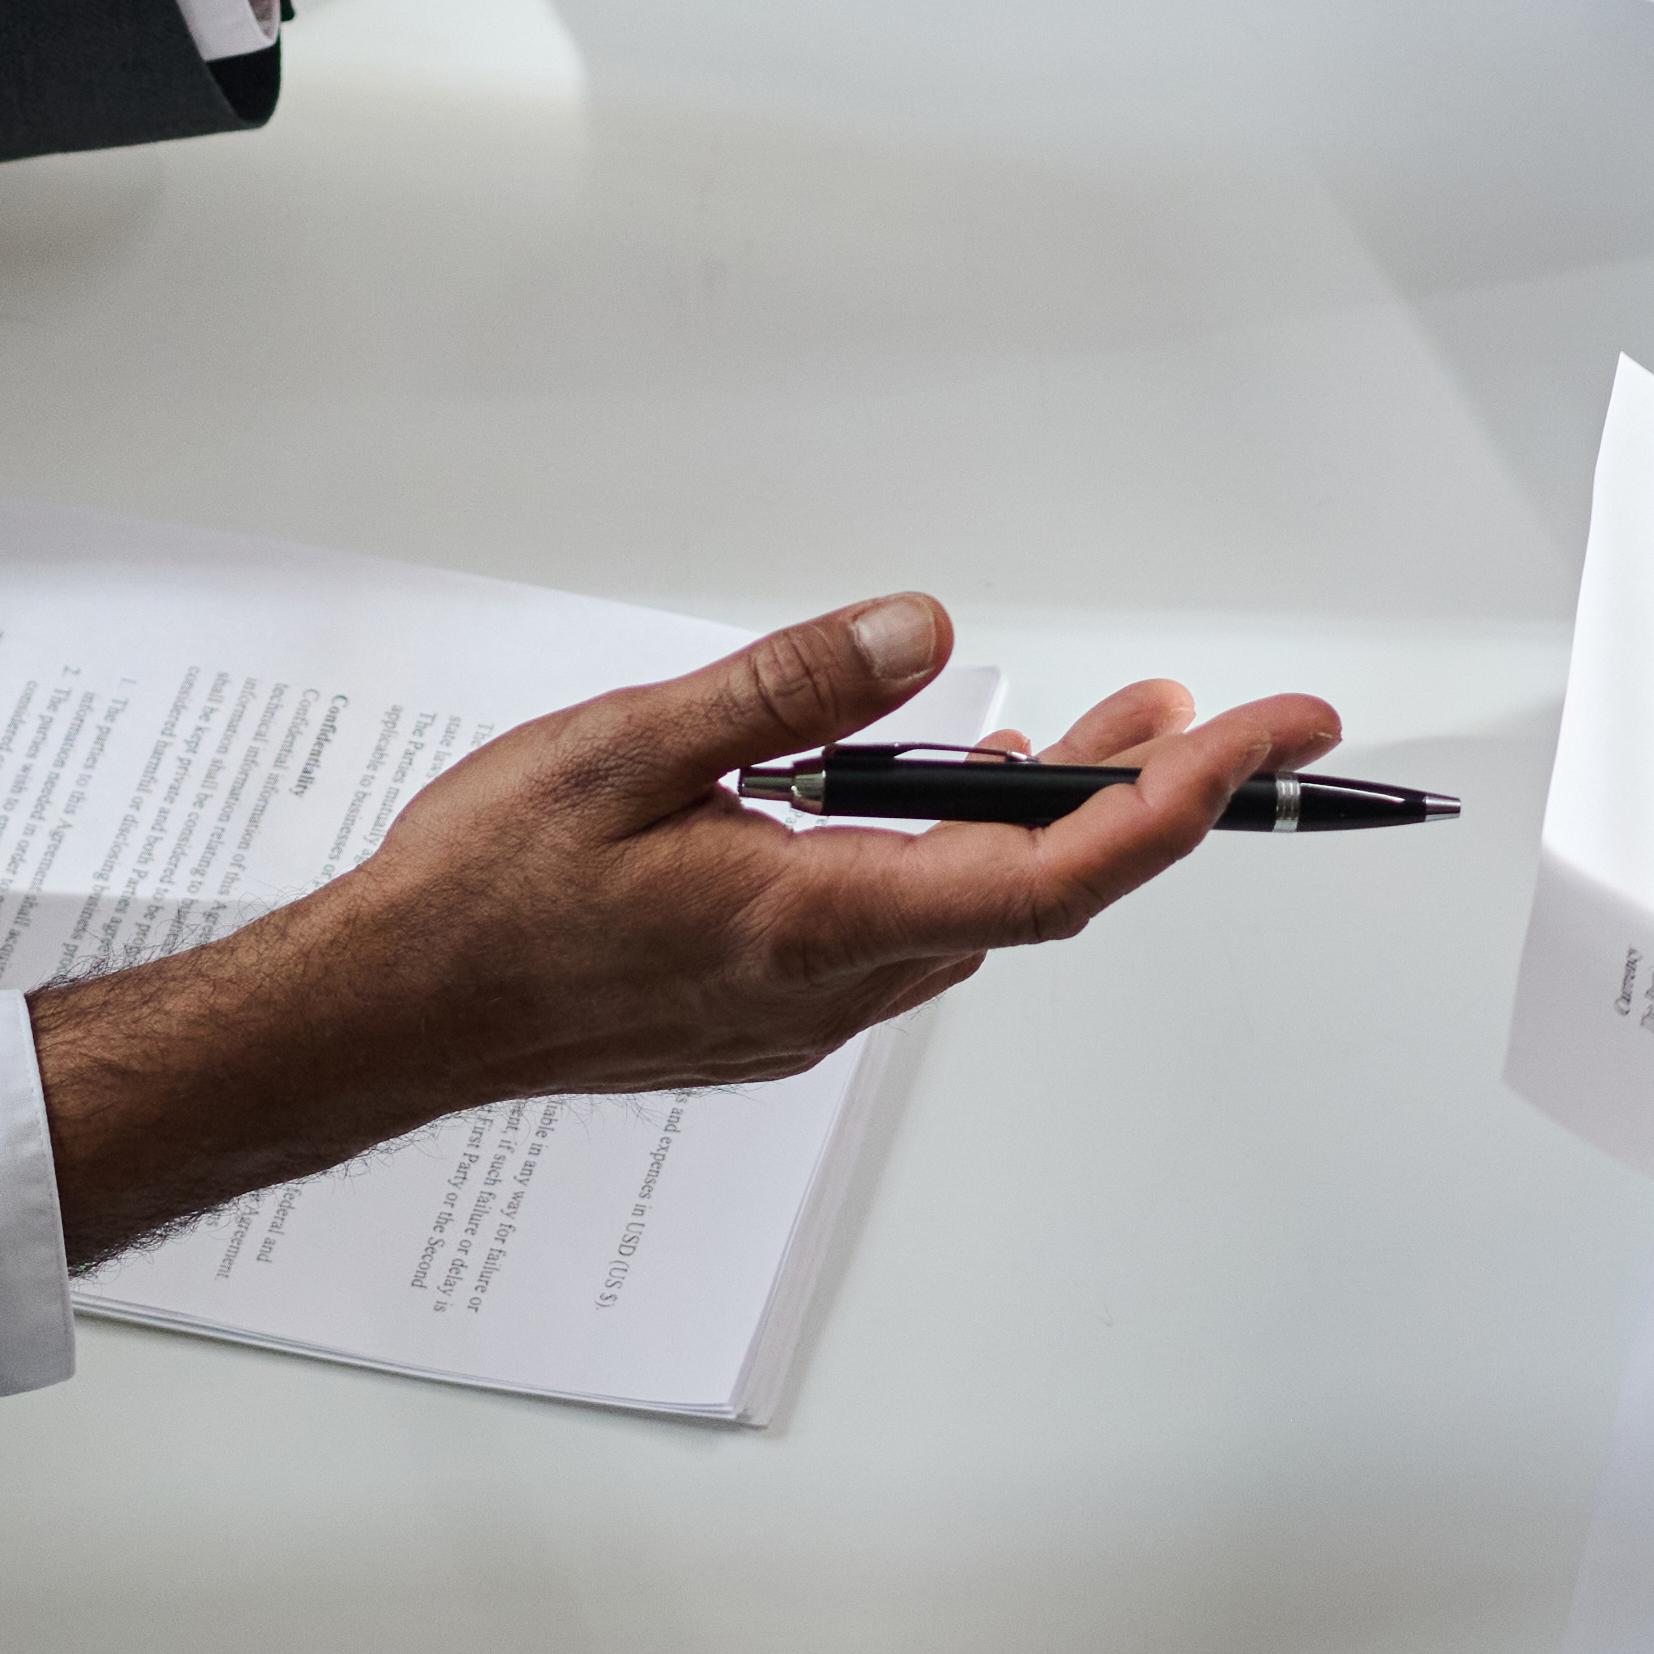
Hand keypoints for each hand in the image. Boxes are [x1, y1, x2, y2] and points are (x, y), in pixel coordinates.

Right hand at [25, 599, 1332, 1259]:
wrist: (384, 1020)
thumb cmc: (480, 898)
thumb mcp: (629, 749)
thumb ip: (788, 691)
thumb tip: (920, 634)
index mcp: (817, 920)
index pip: (1056, 873)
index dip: (1181, 803)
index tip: (1268, 737)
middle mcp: (835, 983)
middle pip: (1044, 896)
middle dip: (1145, 800)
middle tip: (1223, 715)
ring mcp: (807, 1009)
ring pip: (979, 913)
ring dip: (1052, 824)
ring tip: (1110, 727)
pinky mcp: (771, 1010)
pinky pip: (909, 929)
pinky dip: (960, 856)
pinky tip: (945, 787)